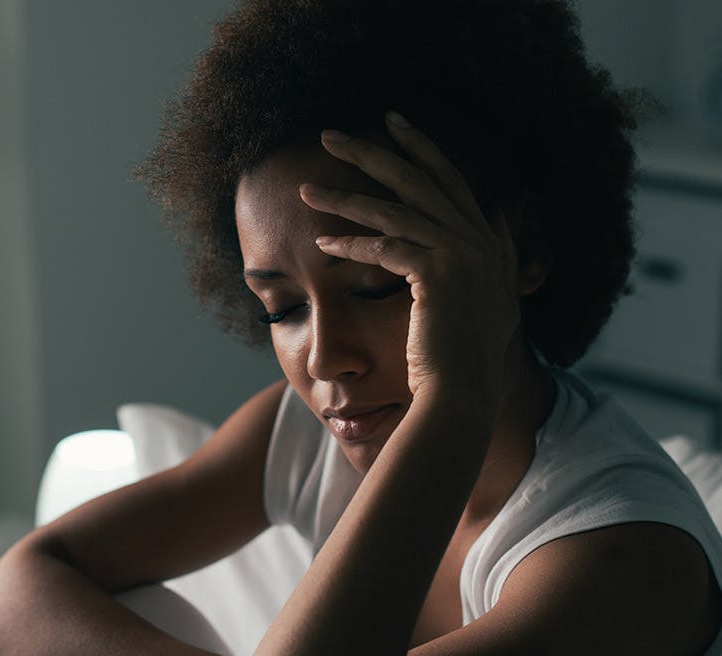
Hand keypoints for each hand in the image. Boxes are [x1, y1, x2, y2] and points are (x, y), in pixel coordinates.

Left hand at [298, 113, 519, 403]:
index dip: (421, 148)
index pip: (451, 180)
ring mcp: (462, 254)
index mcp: (489, 243)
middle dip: (371, 151)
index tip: (392, 123)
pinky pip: (383, 248)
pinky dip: (350, 246)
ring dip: (343, 199)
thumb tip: (487, 220)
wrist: (465, 393)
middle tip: (331, 134)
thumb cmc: (463, 358)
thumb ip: (490, 258)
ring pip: (392, 211)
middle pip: (418, 179)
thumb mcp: (485, 302)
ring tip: (306, 191)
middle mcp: (480, 240)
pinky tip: (321, 244)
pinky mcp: (437, 275)